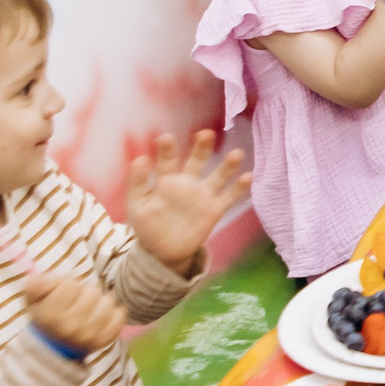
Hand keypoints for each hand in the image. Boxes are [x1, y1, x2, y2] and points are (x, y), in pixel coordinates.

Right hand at [24, 267, 125, 354]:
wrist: (54, 348)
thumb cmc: (45, 317)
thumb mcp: (33, 300)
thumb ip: (35, 285)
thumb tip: (46, 277)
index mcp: (51, 316)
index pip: (69, 283)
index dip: (66, 283)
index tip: (62, 292)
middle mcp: (71, 327)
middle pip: (91, 290)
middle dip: (84, 291)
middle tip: (76, 301)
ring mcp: (90, 335)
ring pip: (108, 301)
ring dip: (100, 300)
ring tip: (90, 307)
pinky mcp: (105, 339)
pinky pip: (119, 315)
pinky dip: (113, 312)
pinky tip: (100, 315)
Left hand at [125, 129, 249, 271]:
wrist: (163, 252)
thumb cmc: (147, 225)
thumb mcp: (136, 205)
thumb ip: (137, 183)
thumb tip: (140, 159)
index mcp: (167, 180)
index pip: (167, 161)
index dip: (167, 150)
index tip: (165, 138)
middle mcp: (188, 183)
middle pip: (197, 161)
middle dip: (202, 148)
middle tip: (206, 134)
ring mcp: (203, 195)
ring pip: (218, 176)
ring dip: (227, 165)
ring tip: (237, 154)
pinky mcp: (214, 209)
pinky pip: (229, 197)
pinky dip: (239, 188)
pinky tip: (248, 177)